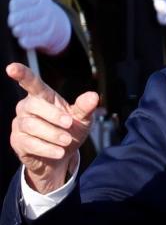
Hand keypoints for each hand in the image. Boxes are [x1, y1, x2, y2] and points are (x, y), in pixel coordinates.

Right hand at [6, 62, 98, 193]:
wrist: (61, 156)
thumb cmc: (70, 131)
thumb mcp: (82, 119)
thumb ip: (86, 108)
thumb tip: (94, 96)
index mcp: (43, 97)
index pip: (31, 83)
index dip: (22, 74)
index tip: (11, 68)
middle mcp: (27, 107)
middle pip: (34, 106)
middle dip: (54, 115)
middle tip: (70, 124)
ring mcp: (20, 124)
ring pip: (31, 125)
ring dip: (52, 134)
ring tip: (67, 141)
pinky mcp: (17, 141)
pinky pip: (29, 143)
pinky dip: (47, 148)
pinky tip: (59, 152)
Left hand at [7, 0, 70, 55]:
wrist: (52, 22)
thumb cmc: (30, 9)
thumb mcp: (25, 1)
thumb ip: (16, 5)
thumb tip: (7, 13)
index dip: (18, 4)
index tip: (12, 8)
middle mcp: (47, 8)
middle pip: (35, 13)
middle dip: (22, 17)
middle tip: (12, 21)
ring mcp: (50, 22)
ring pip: (40, 26)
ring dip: (26, 29)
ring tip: (16, 30)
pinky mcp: (49, 36)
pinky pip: (41, 39)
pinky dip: (32, 41)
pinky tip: (23, 41)